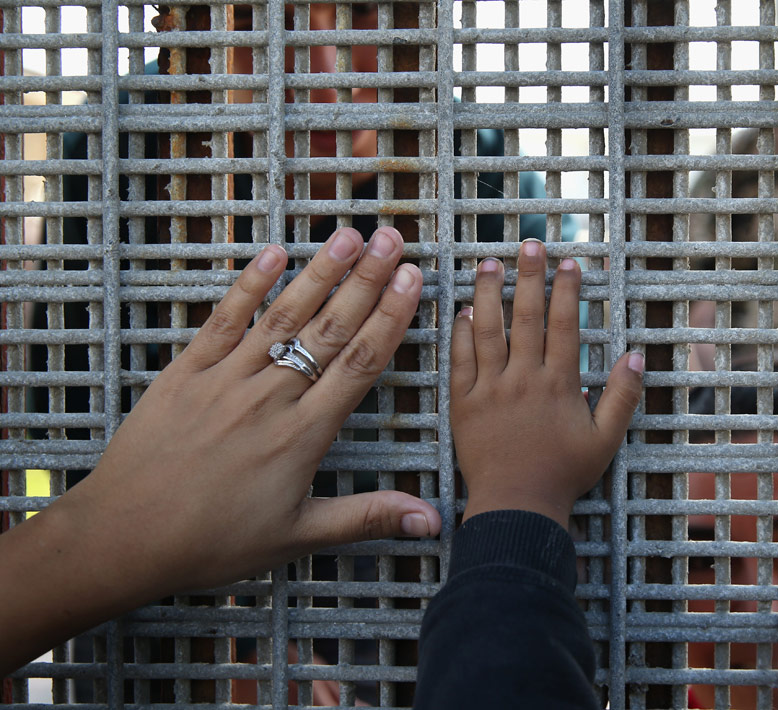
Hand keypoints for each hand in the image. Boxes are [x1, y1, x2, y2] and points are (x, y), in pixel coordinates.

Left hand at [0, 226, 440, 673]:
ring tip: (347, 234)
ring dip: (319, 271)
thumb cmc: (212, 542)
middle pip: (329, 328)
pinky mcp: (186, 372)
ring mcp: (226, 378)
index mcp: (303, 435)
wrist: (124, 537)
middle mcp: (270, 397)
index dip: (390, 318)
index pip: (359, 363)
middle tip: (391, 238)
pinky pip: (224, 319)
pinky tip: (273, 252)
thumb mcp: (298, 536)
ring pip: (283, 315)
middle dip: (366, 280)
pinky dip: (250, 284)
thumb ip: (367, 518)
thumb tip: (432, 519)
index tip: (412, 280)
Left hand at [451, 239, 643, 526]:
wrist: (517, 506)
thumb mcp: (606, 439)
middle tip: (528, 244)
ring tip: (488, 264)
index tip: (568, 261)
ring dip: (488, 294)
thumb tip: (635, 356)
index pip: (563, 325)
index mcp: (558, 384)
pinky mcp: (462, 405)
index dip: (566, 290)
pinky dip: (460, 334)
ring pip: (488, 331)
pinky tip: (461, 310)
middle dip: (529, 277)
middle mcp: (523, 379)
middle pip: (526, 317)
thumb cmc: (564, 475)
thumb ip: (622, 396)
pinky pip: (459, 361)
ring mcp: (489, 389)